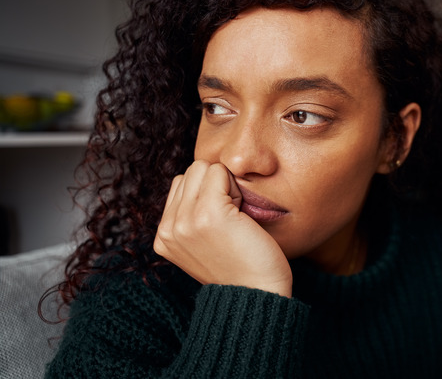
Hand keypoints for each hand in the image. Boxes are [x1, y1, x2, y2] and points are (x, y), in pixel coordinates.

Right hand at [154, 160, 291, 296]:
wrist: (257, 295)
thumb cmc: (242, 267)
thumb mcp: (203, 245)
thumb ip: (191, 218)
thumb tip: (202, 180)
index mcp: (164, 237)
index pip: (181, 184)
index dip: (208, 195)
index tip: (222, 226)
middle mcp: (168, 228)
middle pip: (191, 171)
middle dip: (215, 187)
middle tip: (231, 221)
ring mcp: (184, 220)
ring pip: (203, 167)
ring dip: (225, 186)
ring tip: (234, 219)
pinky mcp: (208, 213)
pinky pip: (220, 171)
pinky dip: (237, 188)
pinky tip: (242, 217)